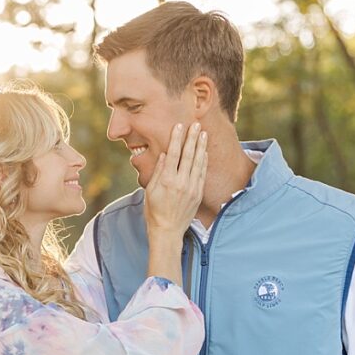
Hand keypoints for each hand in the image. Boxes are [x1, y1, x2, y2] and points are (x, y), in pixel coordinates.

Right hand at [144, 122, 206, 239]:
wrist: (168, 231)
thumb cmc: (154, 211)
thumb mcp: (149, 191)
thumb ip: (158, 172)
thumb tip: (165, 155)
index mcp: (166, 181)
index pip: (173, 154)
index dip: (176, 138)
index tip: (179, 126)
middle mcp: (181, 183)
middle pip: (188, 155)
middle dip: (191, 138)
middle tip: (195, 124)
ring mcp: (192, 188)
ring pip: (198, 162)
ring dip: (200, 146)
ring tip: (202, 133)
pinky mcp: (198, 193)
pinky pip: (202, 173)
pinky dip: (203, 161)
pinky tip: (204, 151)